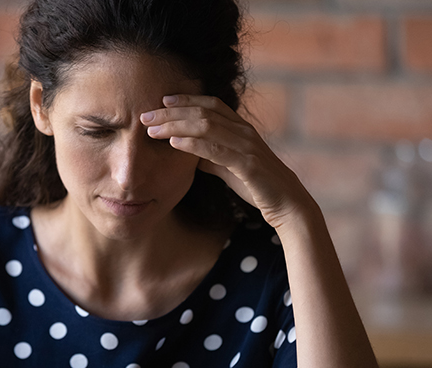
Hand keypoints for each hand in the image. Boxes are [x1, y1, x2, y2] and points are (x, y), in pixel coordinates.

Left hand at [141, 94, 313, 228]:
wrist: (286, 204)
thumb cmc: (257, 185)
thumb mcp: (229, 167)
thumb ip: (210, 156)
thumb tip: (188, 151)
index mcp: (241, 129)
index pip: (211, 105)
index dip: (186, 100)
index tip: (162, 101)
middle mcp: (244, 132)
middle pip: (203, 112)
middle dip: (172, 112)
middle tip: (145, 115)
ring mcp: (247, 146)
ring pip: (206, 126)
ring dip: (175, 125)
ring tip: (152, 129)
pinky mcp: (248, 164)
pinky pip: (216, 150)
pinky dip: (192, 144)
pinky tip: (173, 143)